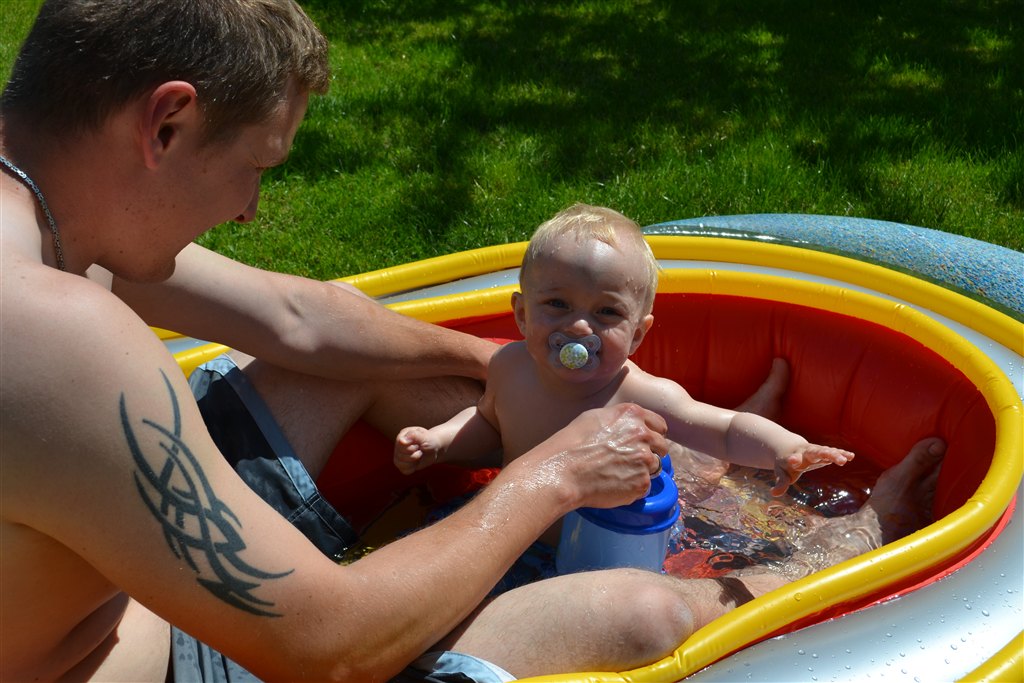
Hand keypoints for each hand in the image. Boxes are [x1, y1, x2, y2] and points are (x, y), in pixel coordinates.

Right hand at [394, 426, 440, 474]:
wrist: (434, 448)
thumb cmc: (429, 440)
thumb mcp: (425, 437)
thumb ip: (414, 436)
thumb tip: (401, 441)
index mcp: (402, 435)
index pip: (400, 445)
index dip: (411, 448)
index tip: (418, 445)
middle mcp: (398, 445)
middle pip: (400, 455)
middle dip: (414, 455)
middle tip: (420, 449)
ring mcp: (399, 456)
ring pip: (400, 464)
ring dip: (414, 461)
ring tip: (419, 455)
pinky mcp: (402, 465)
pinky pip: (404, 470)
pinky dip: (413, 468)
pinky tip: (416, 462)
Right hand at [519, 403, 669, 510]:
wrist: (563, 472)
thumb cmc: (571, 444)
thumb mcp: (595, 417)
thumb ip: (620, 419)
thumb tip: (630, 426)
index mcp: (633, 415)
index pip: (660, 425)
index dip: (652, 435)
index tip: (645, 443)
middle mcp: (644, 435)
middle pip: (661, 447)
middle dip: (649, 453)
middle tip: (629, 461)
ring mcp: (645, 460)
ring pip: (654, 467)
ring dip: (642, 471)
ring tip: (618, 474)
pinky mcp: (642, 483)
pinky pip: (645, 486)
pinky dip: (633, 488)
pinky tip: (614, 485)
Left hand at [772, 443, 853, 496]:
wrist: (789, 446)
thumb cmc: (785, 463)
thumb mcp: (781, 473)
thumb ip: (780, 483)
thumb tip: (774, 494)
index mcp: (793, 457)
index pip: (793, 459)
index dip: (793, 460)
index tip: (792, 461)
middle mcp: (805, 452)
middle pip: (815, 452)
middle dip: (824, 454)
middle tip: (835, 459)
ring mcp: (815, 451)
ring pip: (826, 451)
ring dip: (835, 454)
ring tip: (845, 459)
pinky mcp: (823, 453)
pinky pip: (833, 452)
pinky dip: (841, 453)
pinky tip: (851, 456)